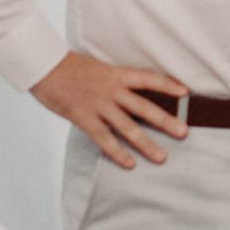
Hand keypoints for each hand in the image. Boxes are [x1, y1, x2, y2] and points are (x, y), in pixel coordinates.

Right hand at [30, 51, 189, 169]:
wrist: (43, 66)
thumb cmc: (69, 66)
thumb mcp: (98, 67)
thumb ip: (114, 80)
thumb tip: (128, 92)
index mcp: (116, 74)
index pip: (148, 78)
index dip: (167, 85)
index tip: (185, 92)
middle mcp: (111, 90)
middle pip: (144, 107)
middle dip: (166, 120)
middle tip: (184, 132)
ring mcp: (99, 105)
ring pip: (128, 127)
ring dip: (146, 143)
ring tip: (161, 157)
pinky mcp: (84, 118)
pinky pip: (104, 139)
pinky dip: (118, 153)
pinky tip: (130, 163)